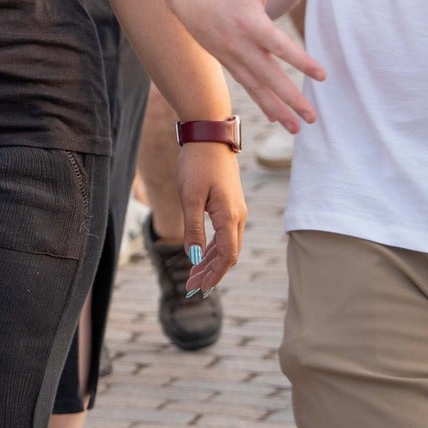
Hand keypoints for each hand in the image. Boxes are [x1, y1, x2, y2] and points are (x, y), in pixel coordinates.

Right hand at [167, 0, 325, 131]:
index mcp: (248, 21)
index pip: (278, 45)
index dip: (300, 60)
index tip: (322, 75)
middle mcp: (239, 44)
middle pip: (268, 76)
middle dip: (290, 98)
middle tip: (312, 117)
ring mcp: (230, 55)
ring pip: (256, 87)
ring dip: (277, 108)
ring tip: (299, 128)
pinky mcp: (226, 60)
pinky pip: (247, 85)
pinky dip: (262, 102)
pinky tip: (277, 118)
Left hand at [176, 142, 246, 295]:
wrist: (209, 137)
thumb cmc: (196, 164)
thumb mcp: (189, 197)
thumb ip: (192, 228)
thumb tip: (192, 257)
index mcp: (229, 217)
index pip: (227, 256)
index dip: (214, 275)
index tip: (199, 289)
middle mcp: (238, 216)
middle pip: (228, 254)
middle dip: (211, 273)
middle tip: (192, 289)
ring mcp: (235, 211)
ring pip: (226, 245)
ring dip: (210, 262)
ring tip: (193, 277)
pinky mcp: (229, 205)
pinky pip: (224, 234)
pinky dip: (212, 248)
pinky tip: (200, 256)